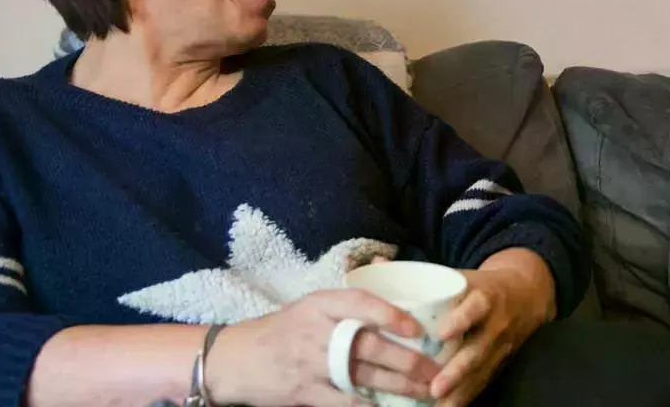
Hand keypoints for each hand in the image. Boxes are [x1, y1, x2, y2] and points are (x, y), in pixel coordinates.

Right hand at [205, 289, 439, 405]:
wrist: (233, 359)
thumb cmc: (280, 330)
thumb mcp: (308, 306)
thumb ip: (346, 301)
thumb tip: (388, 276)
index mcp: (319, 305)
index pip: (359, 303)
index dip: (391, 314)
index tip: (417, 328)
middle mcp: (316, 333)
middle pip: (370, 346)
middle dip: (409, 360)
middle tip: (436, 368)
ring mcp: (310, 365)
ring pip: (363, 376)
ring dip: (400, 386)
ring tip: (426, 390)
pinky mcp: (304, 392)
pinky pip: (344, 402)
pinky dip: (368, 406)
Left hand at [431, 248, 555, 405]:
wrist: (527, 296)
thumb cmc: (483, 286)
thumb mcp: (465, 276)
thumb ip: (430, 279)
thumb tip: (382, 269)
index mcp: (486, 297)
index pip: (477, 307)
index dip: (461, 319)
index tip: (442, 333)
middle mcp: (496, 325)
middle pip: (478, 350)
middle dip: (457, 371)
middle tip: (435, 388)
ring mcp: (499, 348)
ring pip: (480, 372)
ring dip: (460, 391)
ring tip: (439, 405)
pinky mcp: (498, 364)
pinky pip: (482, 382)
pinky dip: (466, 397)